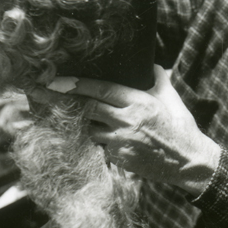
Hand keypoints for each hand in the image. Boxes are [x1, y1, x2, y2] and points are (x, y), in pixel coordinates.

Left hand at [69, 66, 220, 196]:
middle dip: (62, 101)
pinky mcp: (119, 158)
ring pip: (88, 129)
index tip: (57, 79)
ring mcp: (121, 141)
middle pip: (87, 108)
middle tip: (38, 94)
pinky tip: (89, 135)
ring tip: (60, 115)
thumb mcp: (171, 98)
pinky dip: (94, 139)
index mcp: (138, 102)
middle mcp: (126, 120)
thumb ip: (160, 79)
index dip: (77, 84)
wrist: (188, 161)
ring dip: (78, 122)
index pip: (101, 89)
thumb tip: (154, 65)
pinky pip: (99, 146)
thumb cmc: (181, 127)